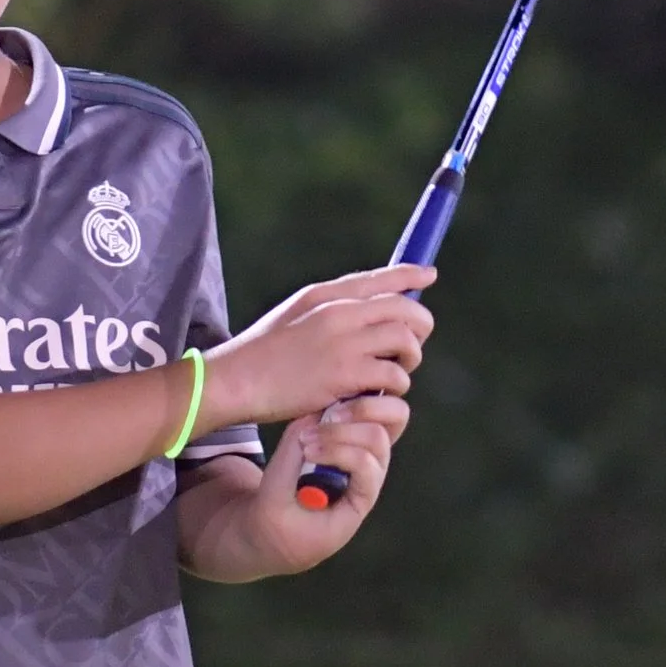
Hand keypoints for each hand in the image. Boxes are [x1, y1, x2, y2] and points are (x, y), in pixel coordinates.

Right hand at [174, 391, 411, 581]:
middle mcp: (365, 483)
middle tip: (309, 432)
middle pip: (378, 442)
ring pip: (374, 428)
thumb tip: (308, 418)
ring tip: (313, 423)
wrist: (269, 536)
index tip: (306, 452)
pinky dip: (342, 415)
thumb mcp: (271, 502)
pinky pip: (358, 425)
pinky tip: (318, 414)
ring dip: (346, 420)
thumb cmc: (272, 528)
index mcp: (354, 506)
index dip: (340, 452)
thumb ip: (288, 462)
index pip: (367, 469)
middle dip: (345, 430)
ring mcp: (359, 466)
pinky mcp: (346, 452)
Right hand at [202, 266, 432, 431]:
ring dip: (409, 358)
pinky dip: (393, 386)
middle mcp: (339, 312)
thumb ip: (329, 309)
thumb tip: (365, 311)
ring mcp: (344, 342)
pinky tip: (378, 393)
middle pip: (404, 307)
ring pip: (405, 340)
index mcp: (325, 294)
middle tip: (411, 344)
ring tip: (395, 372)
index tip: (429, 274)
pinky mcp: (346, 375)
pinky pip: (393, 375)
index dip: (409, 274)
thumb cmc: (262, 353)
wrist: (236, 380)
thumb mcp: (294, 314)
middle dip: (419, 325)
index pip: (378, 278)